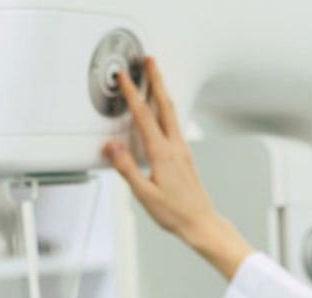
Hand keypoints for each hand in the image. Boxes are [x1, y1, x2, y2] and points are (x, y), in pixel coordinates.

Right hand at [103, 57, 254, 279]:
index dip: (133, 95)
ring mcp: (182, 150)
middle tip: (150, 60)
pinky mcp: (184, 156)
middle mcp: (175, 147)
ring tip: (155, 79)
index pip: (143, 117)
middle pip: (164, 104)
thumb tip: (110, 147)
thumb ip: (126, 169)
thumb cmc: (175, 213)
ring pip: (171, 113)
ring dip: (162, 92)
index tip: (125, 77)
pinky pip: (174, 125)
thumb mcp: (144, 194)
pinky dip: (166, 110)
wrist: (201, 223)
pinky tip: (162, 112)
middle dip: (157, 80)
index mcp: (162, 154)